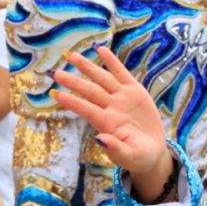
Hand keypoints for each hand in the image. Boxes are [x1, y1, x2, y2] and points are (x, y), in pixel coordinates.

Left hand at [51, 48, 174, 203]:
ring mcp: (122, 98)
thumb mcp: (130, 156)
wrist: (153, 151)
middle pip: (90, 91)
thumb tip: (99, 139)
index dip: (71, 101)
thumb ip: (115, 149)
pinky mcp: (134, 91)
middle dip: (74, 81)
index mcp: (107, 124)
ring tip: (72, 56)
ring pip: (102, 79)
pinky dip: (111, 61)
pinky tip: (100, 49)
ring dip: (87, 67)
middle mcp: (111, 108)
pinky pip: (121, 73)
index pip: (86, 109)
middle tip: (56, 72)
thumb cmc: (139, 157)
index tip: (54, 94)